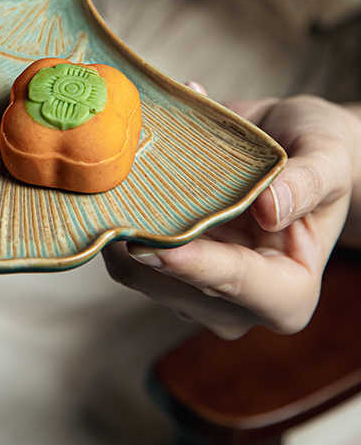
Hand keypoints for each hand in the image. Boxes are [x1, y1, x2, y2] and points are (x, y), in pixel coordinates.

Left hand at [103, 91, 360, 338]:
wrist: (289, 142)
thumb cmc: (317, 153)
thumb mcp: (327, 158)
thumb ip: (307, 182)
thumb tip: (270, 208)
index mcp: (288, 291)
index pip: (234, 284)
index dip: (189, 266)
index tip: (147, 246)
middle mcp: (236, 303)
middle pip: (172, 285)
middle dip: (142, 239)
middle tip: (116, 183)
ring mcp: (194, 287)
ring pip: (136, 270)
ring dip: (122, 223)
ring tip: (123, 167)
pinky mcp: (163, 265)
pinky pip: (122, 246)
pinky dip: (118, 213)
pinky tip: (125, 172)